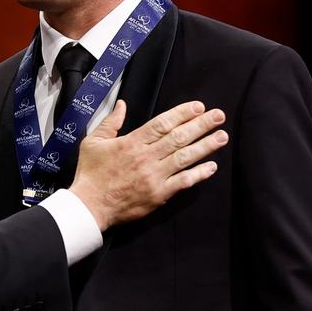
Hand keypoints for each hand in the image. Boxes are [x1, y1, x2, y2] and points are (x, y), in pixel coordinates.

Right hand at [69, 100, 226, 231]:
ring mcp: (154, 176)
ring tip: (222, 137)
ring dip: (206, 146)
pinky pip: (183, 182)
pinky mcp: (158, 194)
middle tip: (219, 116)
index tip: (198, 107)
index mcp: (132, 142)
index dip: (183, 113)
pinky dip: (198, 174)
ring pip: (185, 157)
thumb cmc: (90, 174)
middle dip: (201, 125)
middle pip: (179, 137)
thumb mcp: (93, 142)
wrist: (89, 206)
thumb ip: (110, 122)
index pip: (163, 123)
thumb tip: (122, 104)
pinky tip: (212, 166)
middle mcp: (146, 157)